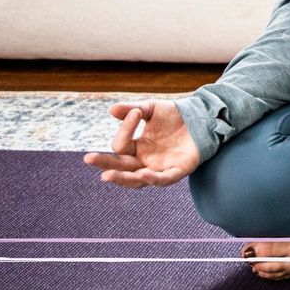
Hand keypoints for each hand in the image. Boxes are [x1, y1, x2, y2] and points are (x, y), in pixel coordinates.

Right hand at [83, 99, 201, 187]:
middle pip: (121, 167)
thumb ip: (133, 110)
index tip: (135, 114)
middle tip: (88, 159)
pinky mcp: (178, 171)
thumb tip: (112, 109)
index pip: (121, 145)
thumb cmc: (174, 115)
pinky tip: (145, 174)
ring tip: (106, 175)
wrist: (200, 118)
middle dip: (105, 164)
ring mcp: (160, 168)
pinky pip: (164, 180)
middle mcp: (145, 161)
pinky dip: (155, 179)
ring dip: (123, 178)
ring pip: (137, 180)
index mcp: (137, 147)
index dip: (125, 131)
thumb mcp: (152, 108)